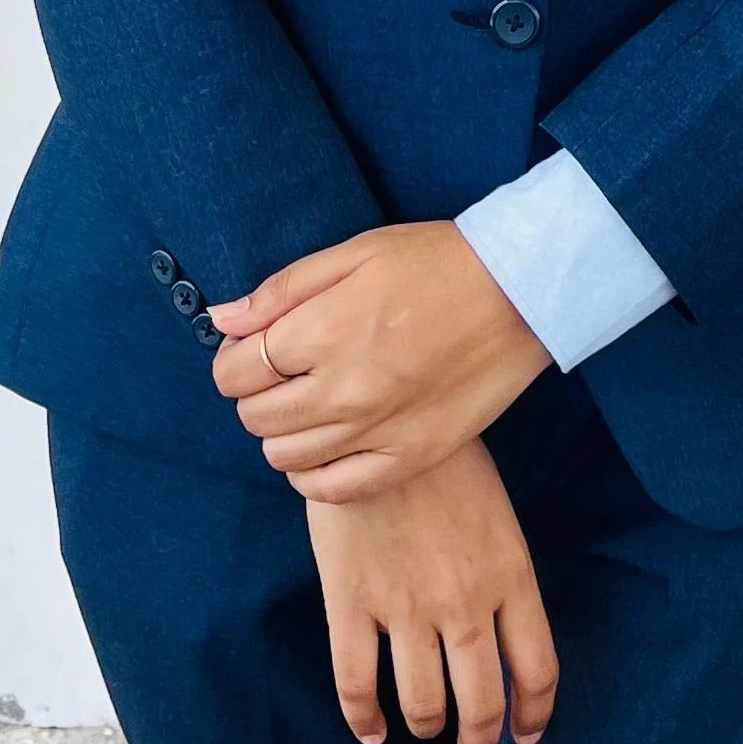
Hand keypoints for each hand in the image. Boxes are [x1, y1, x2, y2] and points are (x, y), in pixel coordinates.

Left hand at [210, 221, 551, 498]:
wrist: (521, 292)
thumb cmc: (436, 262)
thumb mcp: (353, 254)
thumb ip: (281, 292)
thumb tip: (221, 320)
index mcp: (321, 331)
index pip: (234, 372)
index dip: (234, 360)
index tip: (253, 350)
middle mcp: (341, 389)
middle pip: (255, 418)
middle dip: (257, 394)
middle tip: (286, 372)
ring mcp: (377, 430)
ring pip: (285, 458)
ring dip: (283, 433)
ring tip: (311, 403)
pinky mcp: (410, 457)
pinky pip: (334, 489)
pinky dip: (315, 474)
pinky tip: (328, 444)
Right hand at [306, 441, 558, 743]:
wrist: (378, 418)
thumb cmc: (445, 461)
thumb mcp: (498, 514)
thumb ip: (503, 574)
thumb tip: (502, 630)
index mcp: (510, 576)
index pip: (537, 670)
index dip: (532, 715)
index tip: (525, 735)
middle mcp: (464, 603)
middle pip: (481, 702)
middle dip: (479, 737)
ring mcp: (405, 607)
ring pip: (423, 704)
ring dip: (427, 728)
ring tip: (425, 729)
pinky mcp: (351, 602)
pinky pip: (357, 684)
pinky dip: (364, 720)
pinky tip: (372, 731)